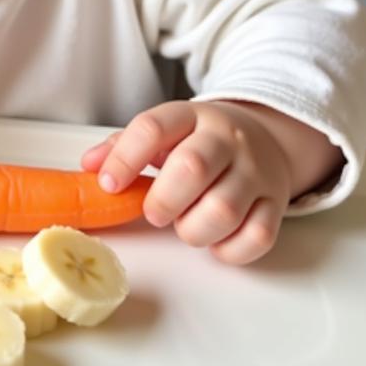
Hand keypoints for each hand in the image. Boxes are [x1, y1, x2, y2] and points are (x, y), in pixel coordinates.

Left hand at [81, 101, 292, 264]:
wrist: (266, 137)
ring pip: (224, 210)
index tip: (108, 185)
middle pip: (193, 168)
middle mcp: (226, 139)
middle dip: (163, 201)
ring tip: (184, 225)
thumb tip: (88, 167)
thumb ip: (123, 146)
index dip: (124, 159)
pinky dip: (229, 250)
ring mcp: (256, 170)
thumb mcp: (163, 133)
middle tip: (154, 213)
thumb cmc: (198, 141)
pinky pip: (257, 236)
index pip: (152, 128)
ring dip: (194, 230)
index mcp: (189, 116)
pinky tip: (215, 240)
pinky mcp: (277, 203)